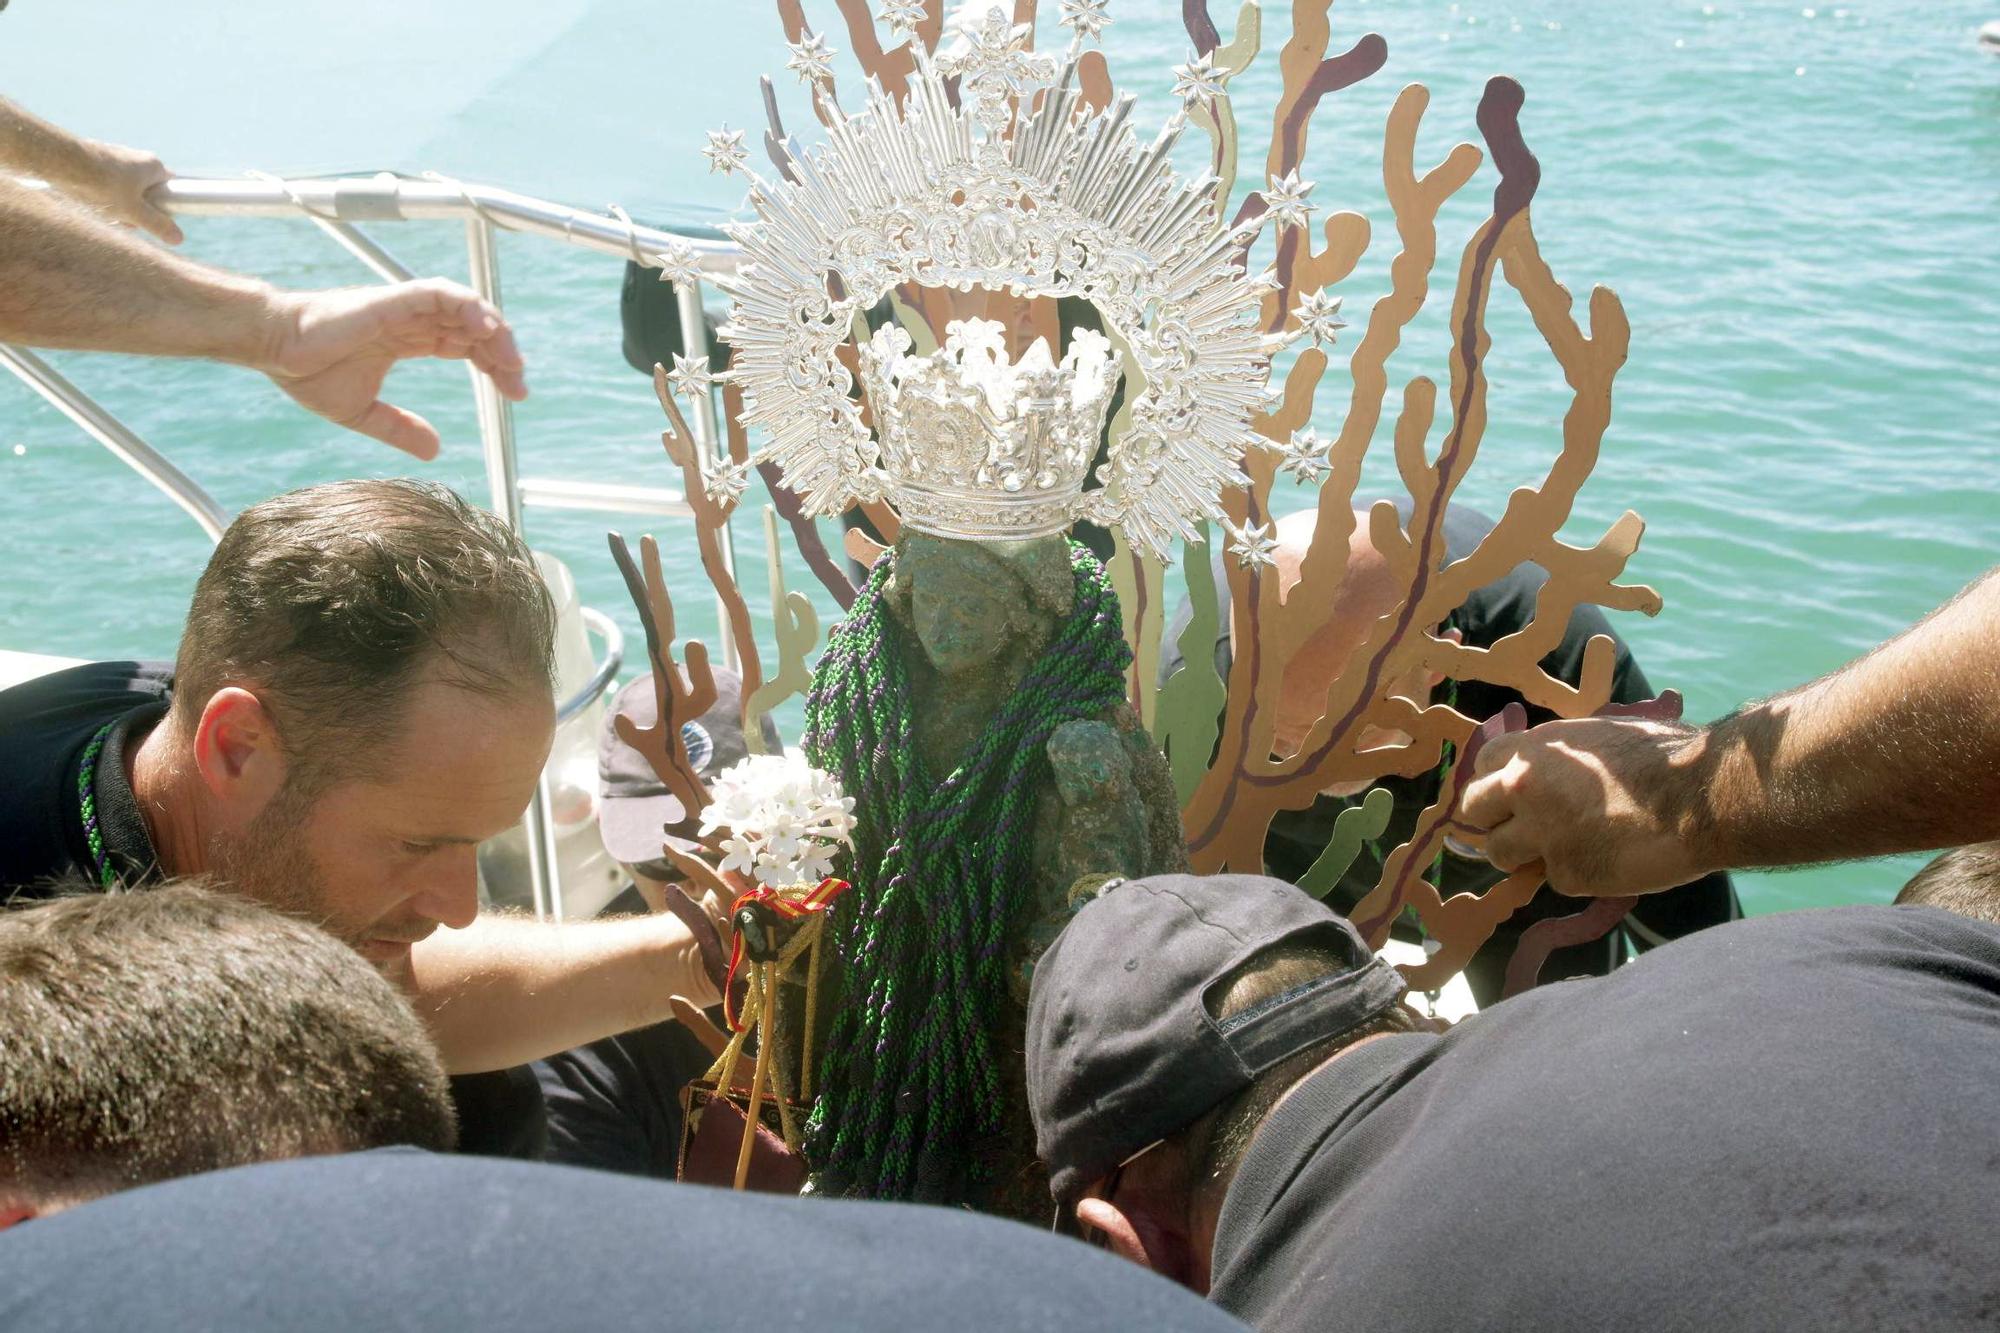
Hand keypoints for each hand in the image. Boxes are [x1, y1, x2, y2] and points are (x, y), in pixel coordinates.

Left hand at [72, 140, 182, 244]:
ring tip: (102, 211)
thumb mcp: (133, 212)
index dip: (164, 204)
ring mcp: (115, 154)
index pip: (169, 186)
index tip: (151, 217)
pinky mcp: (95, 156)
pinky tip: (88, 200)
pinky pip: (105, 179)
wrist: (64, 162)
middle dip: (135, 208)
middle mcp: (136, 156)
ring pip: (123, 186)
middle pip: (144, 189)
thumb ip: (156, 225)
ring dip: (117, 203)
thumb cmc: (103, 186)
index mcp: (152, 165)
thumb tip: (179, 238)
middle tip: (123, 219)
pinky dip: (101, 193)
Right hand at [259, 279, 527, 457]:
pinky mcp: (389, 300)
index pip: (465, 344)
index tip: (516, 393)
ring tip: (510, 359)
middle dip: (503, 352)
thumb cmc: (307, 372)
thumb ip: (400, 428)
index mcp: (408, 338)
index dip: (494, 364)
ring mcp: (402, 307)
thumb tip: (435, 450)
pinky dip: (463, 304)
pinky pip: (436, 293)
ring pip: (463, 306)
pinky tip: (483, 326)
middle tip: (520, 385)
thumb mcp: (364, 413)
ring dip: (493, 328)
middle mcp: (410, 319)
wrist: (272, 350)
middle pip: (473, 326)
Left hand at [1456, 715, 1711, 896]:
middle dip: (1495, 821)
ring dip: (1523, 856)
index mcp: (1535, 748)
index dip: (1496, 783)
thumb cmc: (1667, 757)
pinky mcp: (1566, 873)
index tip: (1511, 796)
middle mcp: (1525, 787)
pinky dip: (1575, 875)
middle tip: (1523, 830)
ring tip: (1564, 849)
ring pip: (1500, 853)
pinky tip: (1608, 859)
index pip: (1482, 765)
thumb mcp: (1601, 737)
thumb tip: (1545, 770)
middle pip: (1474, 810)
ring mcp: (1542, 832)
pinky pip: (1552, 879)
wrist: (1703, 797)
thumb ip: (1562, 756)